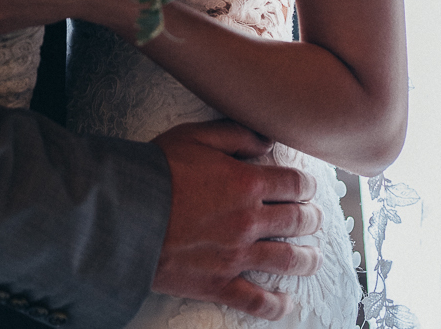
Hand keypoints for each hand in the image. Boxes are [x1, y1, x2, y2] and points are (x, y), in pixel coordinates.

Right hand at [152, 121, 321, 319]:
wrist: (127, 212)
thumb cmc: (158, 170)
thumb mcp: (195, 136)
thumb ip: (235, 134)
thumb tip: (267, 139)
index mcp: (246, 183)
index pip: (294, 184)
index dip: (306, 184)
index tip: (308, 186)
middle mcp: (249, 221)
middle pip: (296, 221)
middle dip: (310, 218)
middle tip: (313, 218)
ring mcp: (237, 255)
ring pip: (287, 261)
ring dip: (307, 259)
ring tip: (312, 258)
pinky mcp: (219, 283)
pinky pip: (257, 301)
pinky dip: (276, 306)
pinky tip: (286, 304)